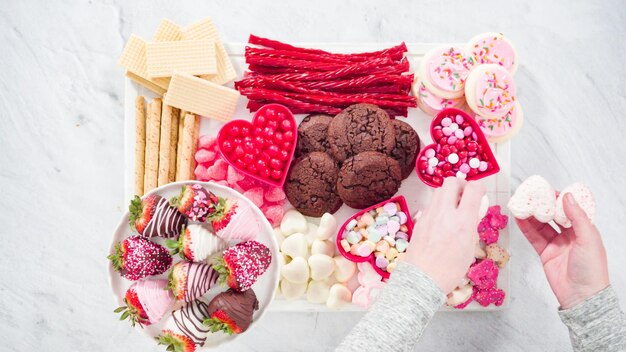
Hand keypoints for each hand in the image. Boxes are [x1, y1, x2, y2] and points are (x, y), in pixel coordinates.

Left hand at [404, 177, 485, 293]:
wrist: (422, 279)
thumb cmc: (450, 270)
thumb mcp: (470, 248)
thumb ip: (471, 226)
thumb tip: (472, 214)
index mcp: (463, 221)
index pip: (473, 188)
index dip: (479, 187)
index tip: (480, 193)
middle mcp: (445, 213)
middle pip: (452, 181)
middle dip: (461, 184)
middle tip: (465, 195)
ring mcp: (429, 215)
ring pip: (438, 190)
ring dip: (449, 194)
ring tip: (454, 208)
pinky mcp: (419, 220)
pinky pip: (431, 204)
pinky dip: (439, 206)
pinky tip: (442, 220)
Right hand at [517, 193, 608, 308]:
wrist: (581, 296)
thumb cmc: (591, 269)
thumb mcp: (588, 239)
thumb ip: (577, 217)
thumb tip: (567, 196)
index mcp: (584, 229)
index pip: (569, 209)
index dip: (558, 199)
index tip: (547, 190)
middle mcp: (570, 235)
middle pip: (553, 216)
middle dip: (542, 205)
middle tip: (530, 196)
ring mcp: (556, 244)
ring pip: (541, 225)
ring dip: (531, 215)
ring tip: (521, 205)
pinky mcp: (545, 253)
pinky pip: (534, 237)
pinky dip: (526, 228)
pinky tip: (519, 219)